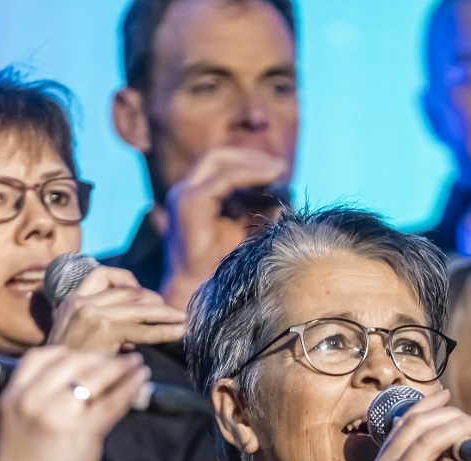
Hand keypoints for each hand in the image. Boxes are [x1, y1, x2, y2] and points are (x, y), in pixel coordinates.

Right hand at [0, 347, 147, 460]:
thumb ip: (40, 399)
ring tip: (137, 366)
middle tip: (119, 361)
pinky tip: (140, 382)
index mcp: (13, 396)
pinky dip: (131, 388)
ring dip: (122, 368)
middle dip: (100, 360)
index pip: (40, 357)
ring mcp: (57, 412)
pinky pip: (112, 401)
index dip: (69, 354)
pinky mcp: (83, 429)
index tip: (87, 357)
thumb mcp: (19, 425)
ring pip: (96, 377)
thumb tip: (77, 381)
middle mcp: (33, 399)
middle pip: (72, 362)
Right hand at [46, 266, 184, 355]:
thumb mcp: (78, 335)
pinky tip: (179, 333)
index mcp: (72, 299)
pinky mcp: (106, 331)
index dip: (129, 282)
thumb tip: (138, 323)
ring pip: (140, 306)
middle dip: (155, 301)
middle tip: (174, 312)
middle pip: (129, 291)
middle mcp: (81, 301)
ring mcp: (92, 314)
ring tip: (183, 320)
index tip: (144, 294)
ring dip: (166, 314)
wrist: (54, 385)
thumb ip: (102, 321)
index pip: (104, 275)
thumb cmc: (69, 366)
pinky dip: (165, 331)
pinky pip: (144, 329)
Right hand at [161, 146, 286, 309]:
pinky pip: (224, 178)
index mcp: (195, 197)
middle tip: (281, 166)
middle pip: (219, 158)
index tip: (279, 168)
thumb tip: (286, 193)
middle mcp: (185, 192)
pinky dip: (249, 174)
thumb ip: (260, 209)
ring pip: (220, 161)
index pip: (221, 166)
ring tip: (280, 170)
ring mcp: (184, 195)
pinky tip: (271, 177)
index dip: (249, 162)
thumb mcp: (247, 231)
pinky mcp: (190, 203)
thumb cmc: (224, 269)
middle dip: (252, 158)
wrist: (201, 293)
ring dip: (253, 163)